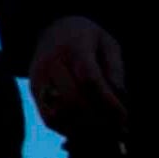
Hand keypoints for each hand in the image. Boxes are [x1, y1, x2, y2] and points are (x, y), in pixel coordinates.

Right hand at [27, 17, 127, 138]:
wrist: (52, 28)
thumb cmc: (87, 37)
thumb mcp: (108, 43)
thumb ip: (115, 69)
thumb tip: (121, 99)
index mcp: (74, 47)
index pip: (89, 81)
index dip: (108, 103)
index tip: (124, 117)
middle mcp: (51, 62)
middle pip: (73, 101)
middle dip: (97, 120)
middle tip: (116, 128)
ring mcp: (39, 78)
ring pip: (59, 114)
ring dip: (83, 128)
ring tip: (103, 130)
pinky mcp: (34, 91)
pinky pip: (50, 119)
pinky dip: (69, 129)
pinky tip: (86, 128)